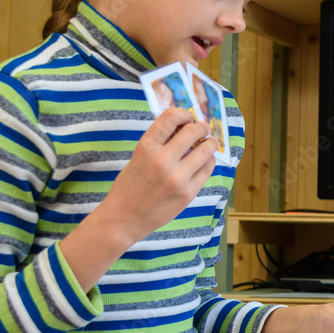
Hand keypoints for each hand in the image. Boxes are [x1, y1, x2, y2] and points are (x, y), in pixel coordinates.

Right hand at [100, 108, 217, 246]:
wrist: (123, 219)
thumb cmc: (130, 185)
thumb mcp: (138, 156)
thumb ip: (160, 141)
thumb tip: (184, 124)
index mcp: (146, 147)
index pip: (171, 117)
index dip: (183, 113)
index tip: (187, 117)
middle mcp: (163, 161)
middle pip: (193, 131)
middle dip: (200, 127)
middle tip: (201, 129)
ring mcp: (178, 178)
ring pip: (206, 150)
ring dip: (209, 143)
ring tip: (208, 143)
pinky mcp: (188, 193)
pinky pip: (208, 169)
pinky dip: (208, 161)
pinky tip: (204, 160)